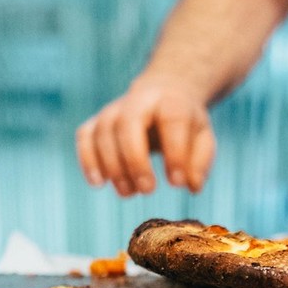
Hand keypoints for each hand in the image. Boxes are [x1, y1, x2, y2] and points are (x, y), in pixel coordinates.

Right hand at [76, 76, 215, 195]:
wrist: (163, 95)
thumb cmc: (185, 123)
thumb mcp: (202, 138)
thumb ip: (199, 162)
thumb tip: (190, 186)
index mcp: (171, 101)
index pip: (171, 121)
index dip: (174, 152)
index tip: (177, 183)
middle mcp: (138, 100)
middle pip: (128, 124)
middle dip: (135, 160)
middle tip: (148, 190)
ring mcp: (114, 109)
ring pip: (103, 132)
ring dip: (113, 167)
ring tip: (129, 192)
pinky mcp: (97, 121)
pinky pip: (85, 136)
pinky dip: (88, 160)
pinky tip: (99, 183)